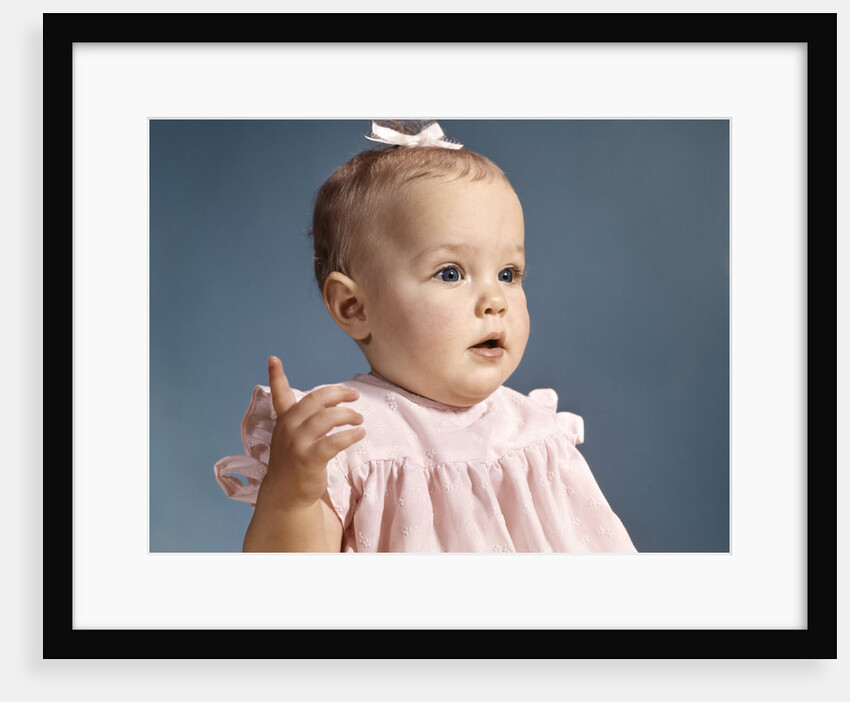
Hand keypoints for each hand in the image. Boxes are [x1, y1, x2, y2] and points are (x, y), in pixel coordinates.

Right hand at [261, 356, 364, 510]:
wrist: (286, 494)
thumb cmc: (295, 461)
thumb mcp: (292, 435)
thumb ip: (303, 416)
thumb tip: (330, 398)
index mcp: (284, 420)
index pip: (279, 395)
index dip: (275, 376)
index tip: (273, 358)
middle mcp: (288, 429)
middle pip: (315, 400)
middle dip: (338, 394)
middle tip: (354, 395)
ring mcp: (297, 444)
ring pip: (327, 418)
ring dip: (347, 415)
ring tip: (359, 419)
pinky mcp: (309, 460)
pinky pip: (334, 441)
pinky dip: (350, 435)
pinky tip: (359, 433)